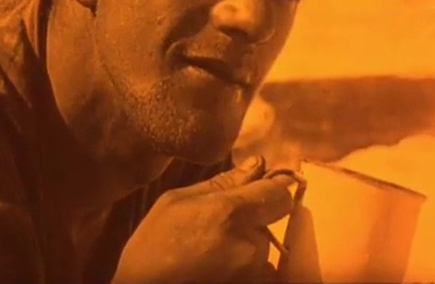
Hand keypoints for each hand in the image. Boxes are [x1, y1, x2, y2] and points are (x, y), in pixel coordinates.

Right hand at [112, 156, 293, 283]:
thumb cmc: (154, 242)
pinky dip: (243, 264)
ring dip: (245, 242)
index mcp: (230, 212)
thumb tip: (258, 163)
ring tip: (212, 247)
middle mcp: (249, 244)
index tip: (260, 188)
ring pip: (262, 244)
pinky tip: (217, 263)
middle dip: (251, 218)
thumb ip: (222, 182)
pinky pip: (259, 268)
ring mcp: (253, 271)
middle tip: (218, 225)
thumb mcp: (177, 200)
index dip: (272, 188)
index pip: (280, 193)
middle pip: (269, 219)